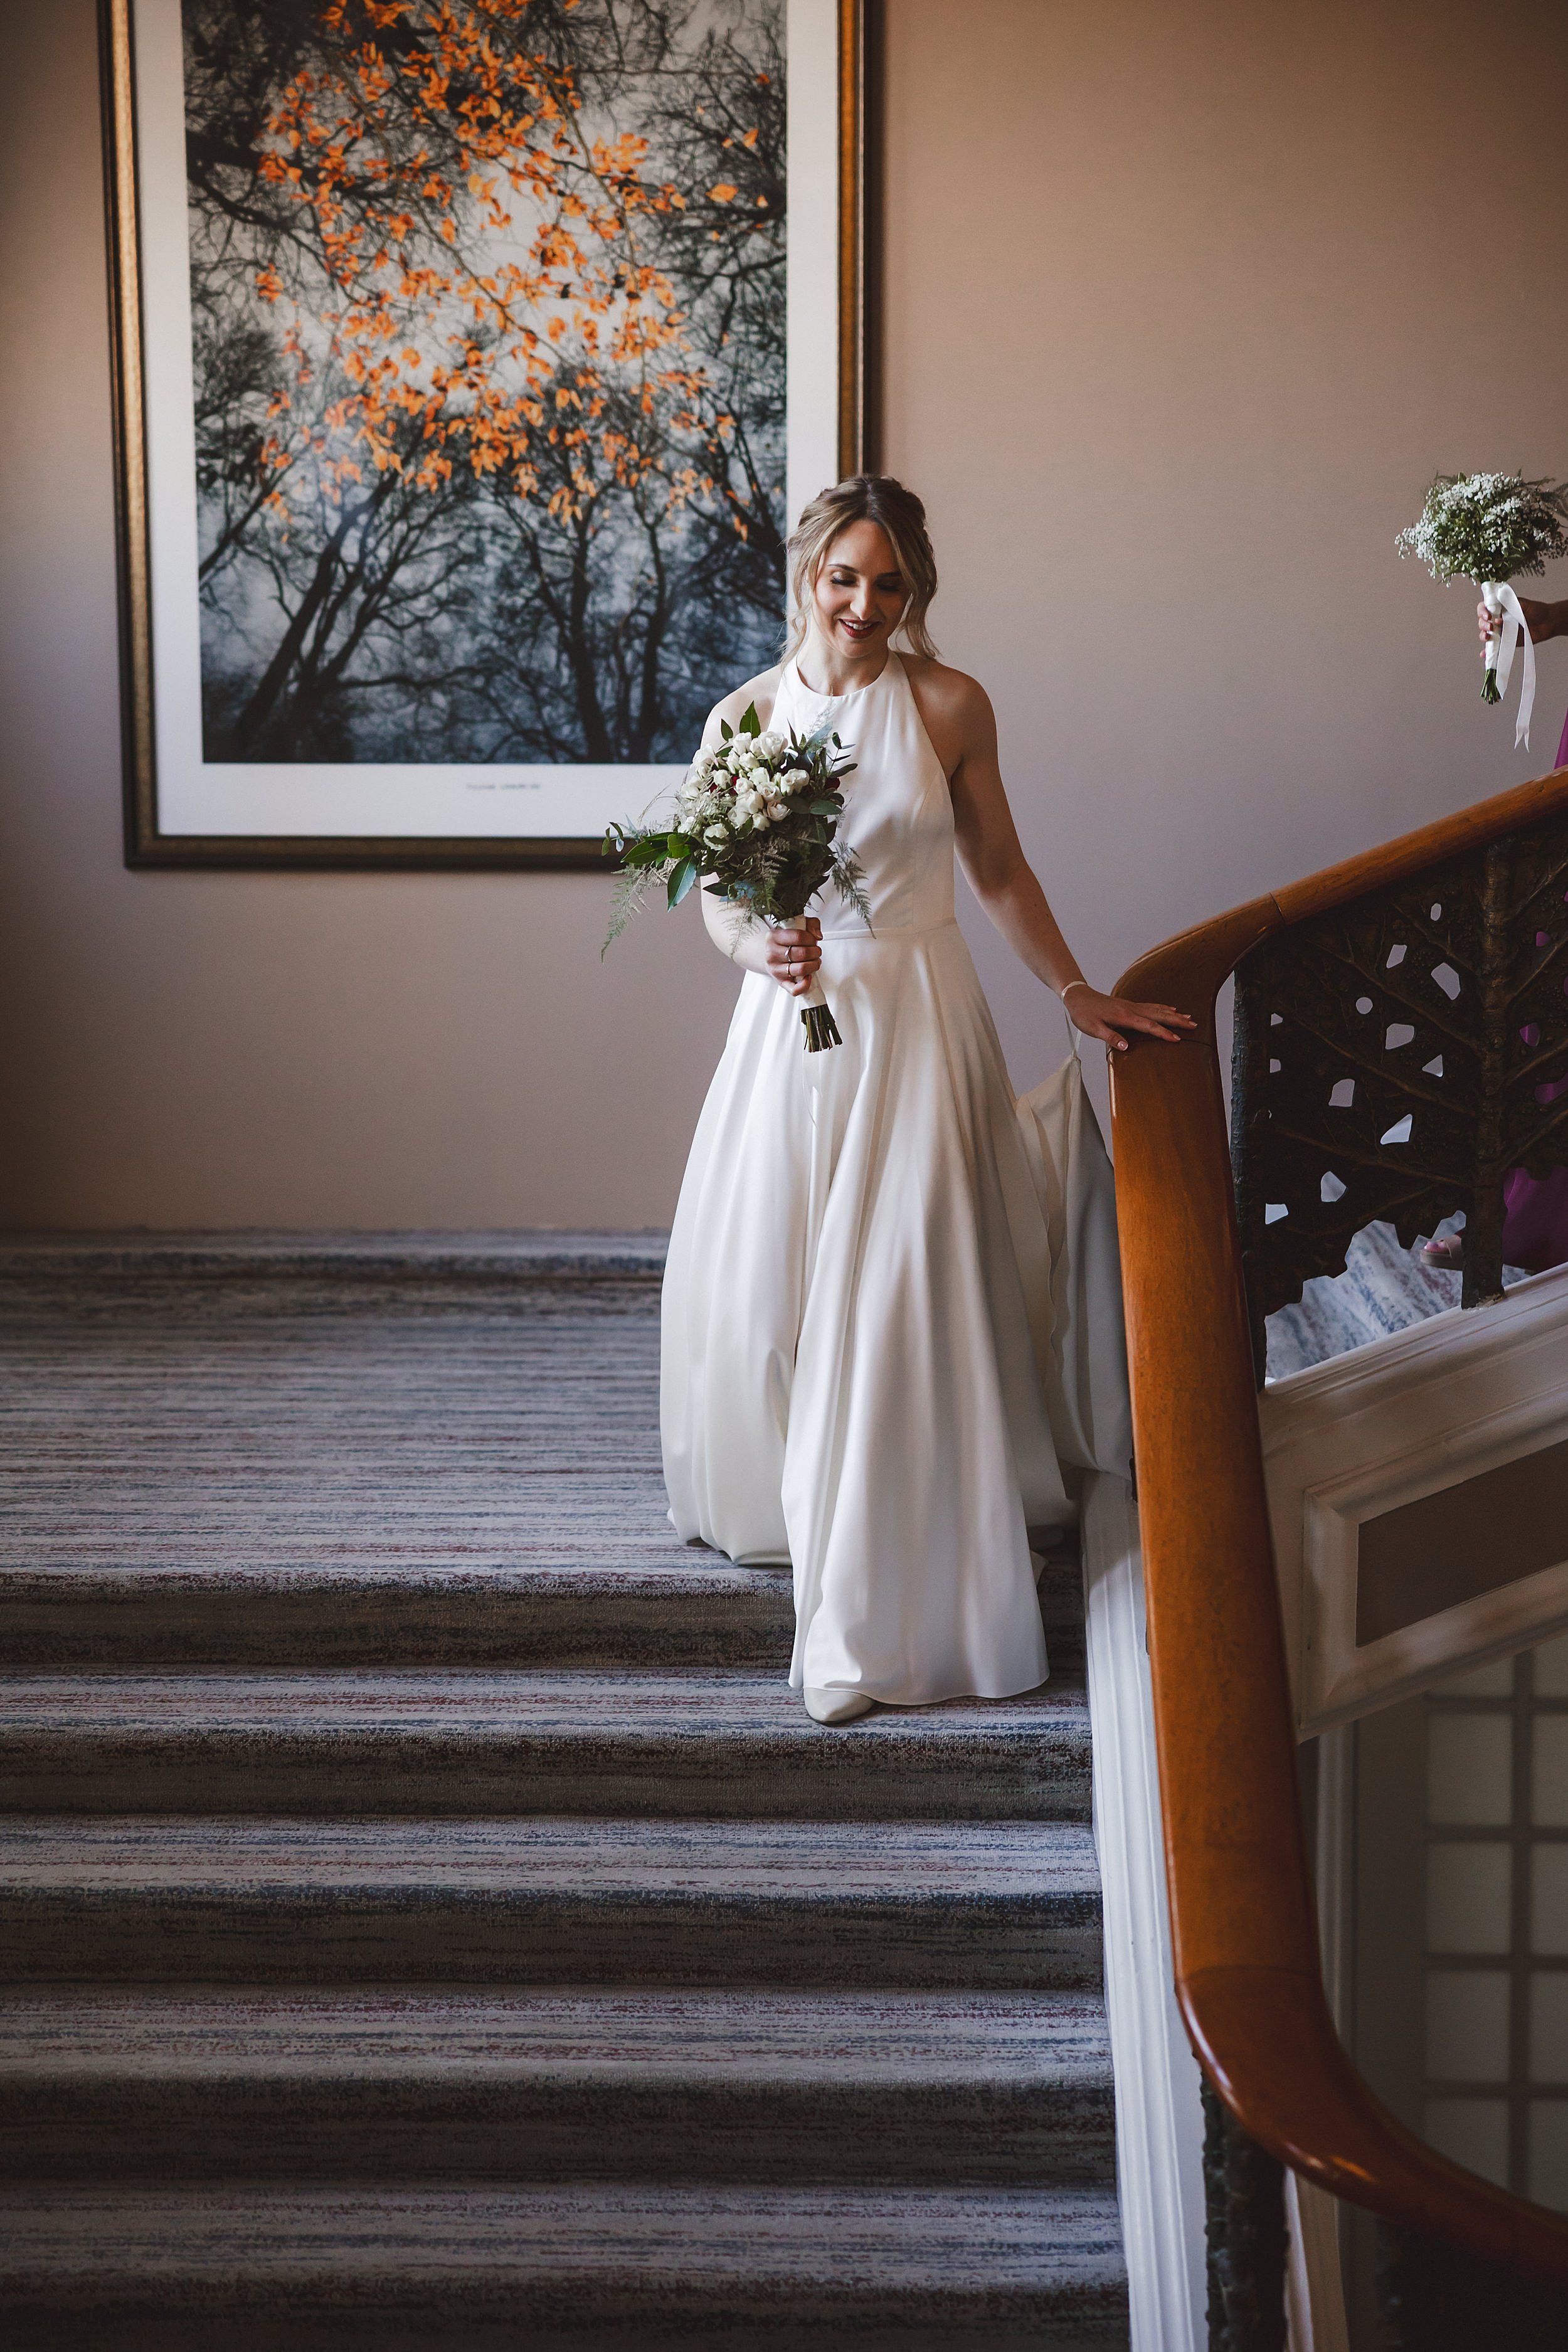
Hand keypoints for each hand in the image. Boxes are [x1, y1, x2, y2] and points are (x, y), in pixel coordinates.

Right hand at [766, 918, 821, 997]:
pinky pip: (794, 989)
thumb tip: (818, 935)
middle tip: (816, 951)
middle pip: (802, 953)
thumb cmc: (784, 941)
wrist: (768, 953)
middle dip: (815, 952)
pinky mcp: (781, 982)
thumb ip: (810, 924)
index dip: (811, 939)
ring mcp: (776, 969)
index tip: (813, 940)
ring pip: (801, 969)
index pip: (799, 937)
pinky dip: (805, 985)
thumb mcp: (795, 926)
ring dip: (814, 965)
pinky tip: (809, 977)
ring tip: (815, 961)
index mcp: (774, 937)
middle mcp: (772, 953)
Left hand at [1062, 984, 1194, 1050]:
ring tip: (1188, 1017)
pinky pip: (1151, 1006)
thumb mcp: (1093, 1028)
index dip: (1164, 1033)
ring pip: (1157, 1009)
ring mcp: (1131, 1006)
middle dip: (1177, 1020)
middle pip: (1159, 1015)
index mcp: (1124, 1017)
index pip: (1149, 1026)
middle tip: (1193, 1025)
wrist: (1078, 997)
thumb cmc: (1084, 1013)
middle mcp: (1131, 1009)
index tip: (1177, 1040)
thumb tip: (1126, 1046)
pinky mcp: (1129, 1005)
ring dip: (1173, 1014)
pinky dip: (1163, 1007)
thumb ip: (1110, 1037)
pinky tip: (1170, 1008)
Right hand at [1477, 594, 1554, 647]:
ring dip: (1483, 636)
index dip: (1482, 612)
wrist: (1548, 622)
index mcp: (1501, 608)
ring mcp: (1501, 631)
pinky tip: (1485, 653)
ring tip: (1489, 637)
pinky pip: (1494, 646)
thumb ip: (1509, 604)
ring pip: (1486, 634)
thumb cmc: (1537, 610)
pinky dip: (1487, 651)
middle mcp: (1498, 619)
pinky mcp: (1505, 642)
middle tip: (1491, 627)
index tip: (1489, 616)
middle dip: (1483, 625)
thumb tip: (1498, 610)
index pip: (1484, 608)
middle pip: (1482, 622)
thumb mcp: (1522, 603)